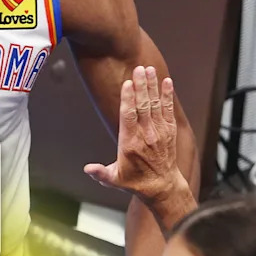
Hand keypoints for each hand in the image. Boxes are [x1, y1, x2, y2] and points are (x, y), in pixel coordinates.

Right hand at [83, 66, 184, 203]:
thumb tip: (87, 168)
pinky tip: (166, 82)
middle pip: (143, 106)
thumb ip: (100, 173)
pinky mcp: (169, 131)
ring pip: (155, 105)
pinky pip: (168, 110)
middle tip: (139, 69)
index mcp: (130, 144)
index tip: (127, 83)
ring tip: (150, 69)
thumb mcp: (114, 179)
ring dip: (152, 86)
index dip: (128, 99)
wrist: (162, 187)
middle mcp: (146, 135)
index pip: (129, 117)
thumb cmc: (136, 182)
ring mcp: (159, 132)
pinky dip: (167, 95)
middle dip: (141, 86)